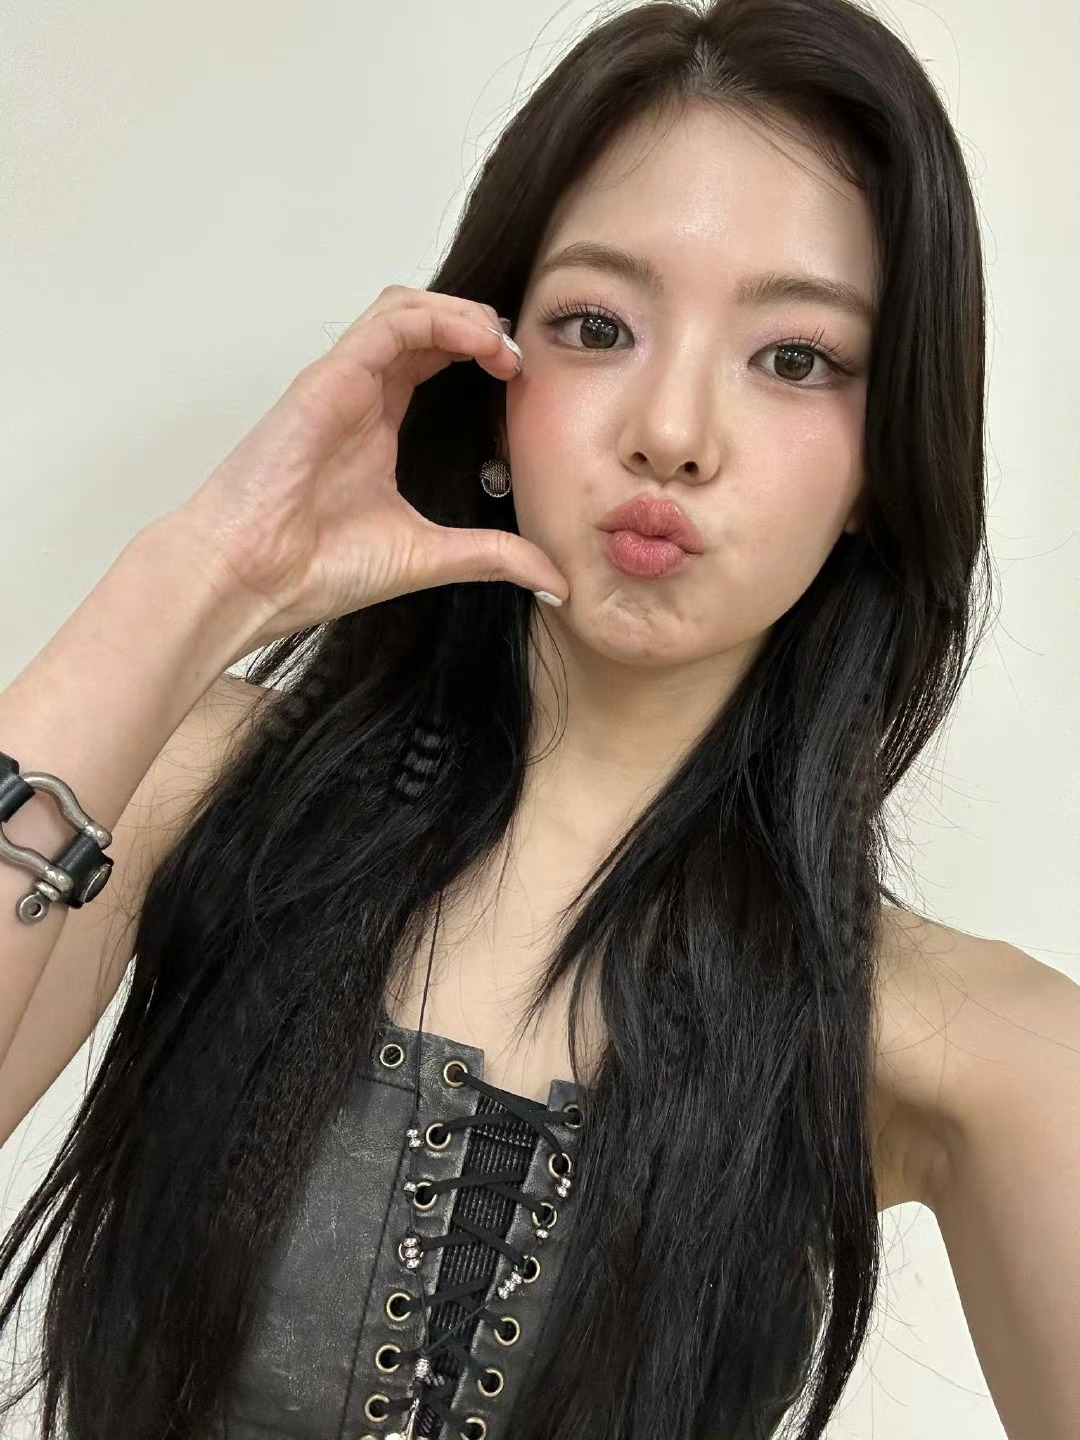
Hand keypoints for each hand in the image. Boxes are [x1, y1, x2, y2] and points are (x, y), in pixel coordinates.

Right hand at [175, 286, 567, 643]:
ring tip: (503, 347)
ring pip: (408, 308)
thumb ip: (492, 556)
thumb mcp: (429, 556)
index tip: (524, 384)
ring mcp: (344, 382)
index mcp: (378, 426)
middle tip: (521, 359)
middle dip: (480, 327)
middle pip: (425, 323)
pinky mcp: (330, 377)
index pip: (434, 360)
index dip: (483, 356)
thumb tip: (554, 579)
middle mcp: (361, 396)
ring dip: (463, 314)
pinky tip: (480, 343)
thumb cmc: (315, 568)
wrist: (254, 579)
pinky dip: (440, 318)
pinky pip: (390, 321)